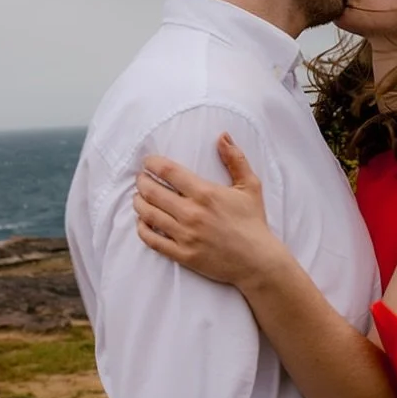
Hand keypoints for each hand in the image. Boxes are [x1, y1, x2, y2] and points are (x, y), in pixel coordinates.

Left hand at [133, 133, 278, 286]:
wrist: (257, 261)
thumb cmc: (253, 222)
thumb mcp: (250, 186)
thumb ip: (235, 159)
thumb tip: (222, 136)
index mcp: (206, 193)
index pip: (169, 172)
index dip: (153, 164)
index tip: (148, 162)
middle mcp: (192, 213)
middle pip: (152, 192)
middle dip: (142, 181)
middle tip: (141, 178)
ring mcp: (185, 236)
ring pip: (148, 214)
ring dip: (139, 202)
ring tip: (139, 197)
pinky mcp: (182, 255)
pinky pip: (152, 240)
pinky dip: (142, 229)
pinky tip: (142, 222)